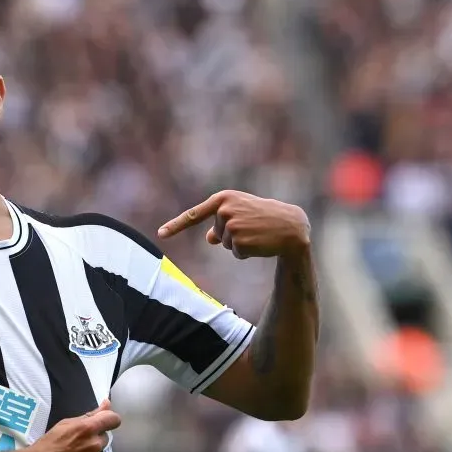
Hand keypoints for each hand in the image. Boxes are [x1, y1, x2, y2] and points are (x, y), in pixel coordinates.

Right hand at [14, 400, 121, 451]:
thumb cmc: (45, 446)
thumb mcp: (64, 425)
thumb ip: (89, 415)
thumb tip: (107, 404)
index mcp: (87, 429)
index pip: (113, 419)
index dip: (109, 420)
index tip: (103, 423)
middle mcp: (94, 446)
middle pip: (104, 439)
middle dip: (93, 440)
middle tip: (75, 446)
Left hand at [157, 190, 310, 258]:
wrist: (291, 226)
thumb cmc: (266, 217)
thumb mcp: (243, 214)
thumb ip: (223, 223)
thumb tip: (209, 239)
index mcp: (223, 198)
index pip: (194, 215)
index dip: (176, 226)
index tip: (161, 234)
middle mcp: (224, 210)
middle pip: (216, 234)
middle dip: (231, 235)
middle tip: (252, 226)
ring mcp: (230, 226)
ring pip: (225, 244)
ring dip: (240, 244)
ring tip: (257, 233)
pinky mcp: (239, 241)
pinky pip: (235, 253)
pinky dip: (246, 252)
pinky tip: (259, 243)